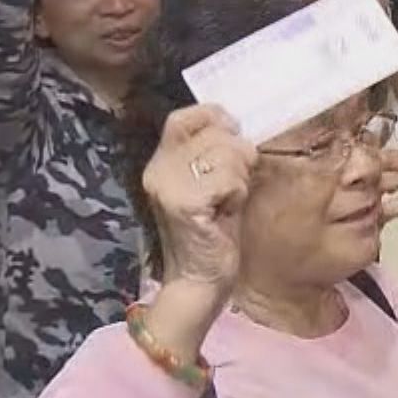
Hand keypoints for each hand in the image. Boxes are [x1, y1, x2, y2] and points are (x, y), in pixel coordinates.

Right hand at [142, 106, 258, 292]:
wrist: (199, 281)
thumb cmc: (213, 231)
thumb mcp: (212, 183)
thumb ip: (215, 154)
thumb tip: (235, 125)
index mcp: (161, 162)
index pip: (184, 117)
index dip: (215, 118)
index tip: (232, 141)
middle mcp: (158, 170)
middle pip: (216, 132)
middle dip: (238, 156)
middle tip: (231, 187)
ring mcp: (168, 186)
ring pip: (227, 154)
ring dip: (239, 178)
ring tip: (226, 202)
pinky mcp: (184, 203)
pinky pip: (229, 179)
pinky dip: (237, 194)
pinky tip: (225, 213)